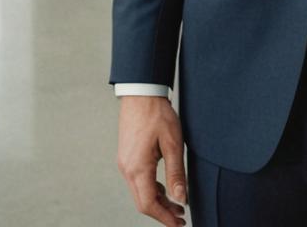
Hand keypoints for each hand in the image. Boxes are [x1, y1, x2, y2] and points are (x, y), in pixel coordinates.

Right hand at [117, 95, 187, 226]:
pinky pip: (137, 181)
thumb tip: (181, 199)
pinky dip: (152, 189)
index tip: (179, 225)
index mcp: (138, 168)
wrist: (141, 93)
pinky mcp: (127, 156)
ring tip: (177, 206)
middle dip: (162, 214)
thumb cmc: (157, 114)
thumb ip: (176, 173)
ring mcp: (125, 163)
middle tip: (181, 219)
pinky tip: (165, 189)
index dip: (165, 218)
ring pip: (140, 192)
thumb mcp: (173, 143)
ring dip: (158, 202)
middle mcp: (127, 169)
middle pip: (143, 202)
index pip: (149, 205)